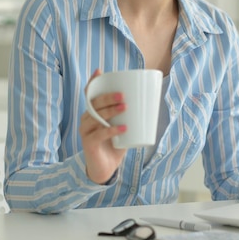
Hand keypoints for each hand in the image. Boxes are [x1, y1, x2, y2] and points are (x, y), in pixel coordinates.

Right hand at [79, 69, 127, 183]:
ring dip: (110, 111)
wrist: (106, 168)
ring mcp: (86, 132)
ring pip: (96, 117)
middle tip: (123, 95)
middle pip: (93, 104)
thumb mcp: (123, 125)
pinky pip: (99, 134)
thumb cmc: (115, 143)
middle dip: (107, 97)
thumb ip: (131, 115)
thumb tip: (152, 101)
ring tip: (125, 108)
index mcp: (93, 112)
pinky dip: (112, 130)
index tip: (99, 72)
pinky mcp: (89, 144)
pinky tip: (123, 128)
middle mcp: (86, 119)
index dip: (92, 82)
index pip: (90, 95)